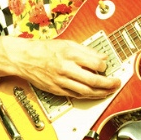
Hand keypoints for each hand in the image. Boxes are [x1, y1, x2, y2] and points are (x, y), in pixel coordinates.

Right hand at [0, 35, 121, 98]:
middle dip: (108, 84)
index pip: (94, 63)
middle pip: (92, 80)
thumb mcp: (67, 43)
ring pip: (85, 91)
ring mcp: (60, 80)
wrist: (24, 58)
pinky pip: (75, 95)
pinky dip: (87, 96)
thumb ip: (86, 50)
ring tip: (109, 91)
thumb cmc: (45, 49)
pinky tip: (94, 94)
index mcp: (69, 53)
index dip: (104, 67)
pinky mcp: (56, 89)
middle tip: (116, 83)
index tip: (107, 67)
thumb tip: (102, 58)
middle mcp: (65, 68)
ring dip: (100, 93)